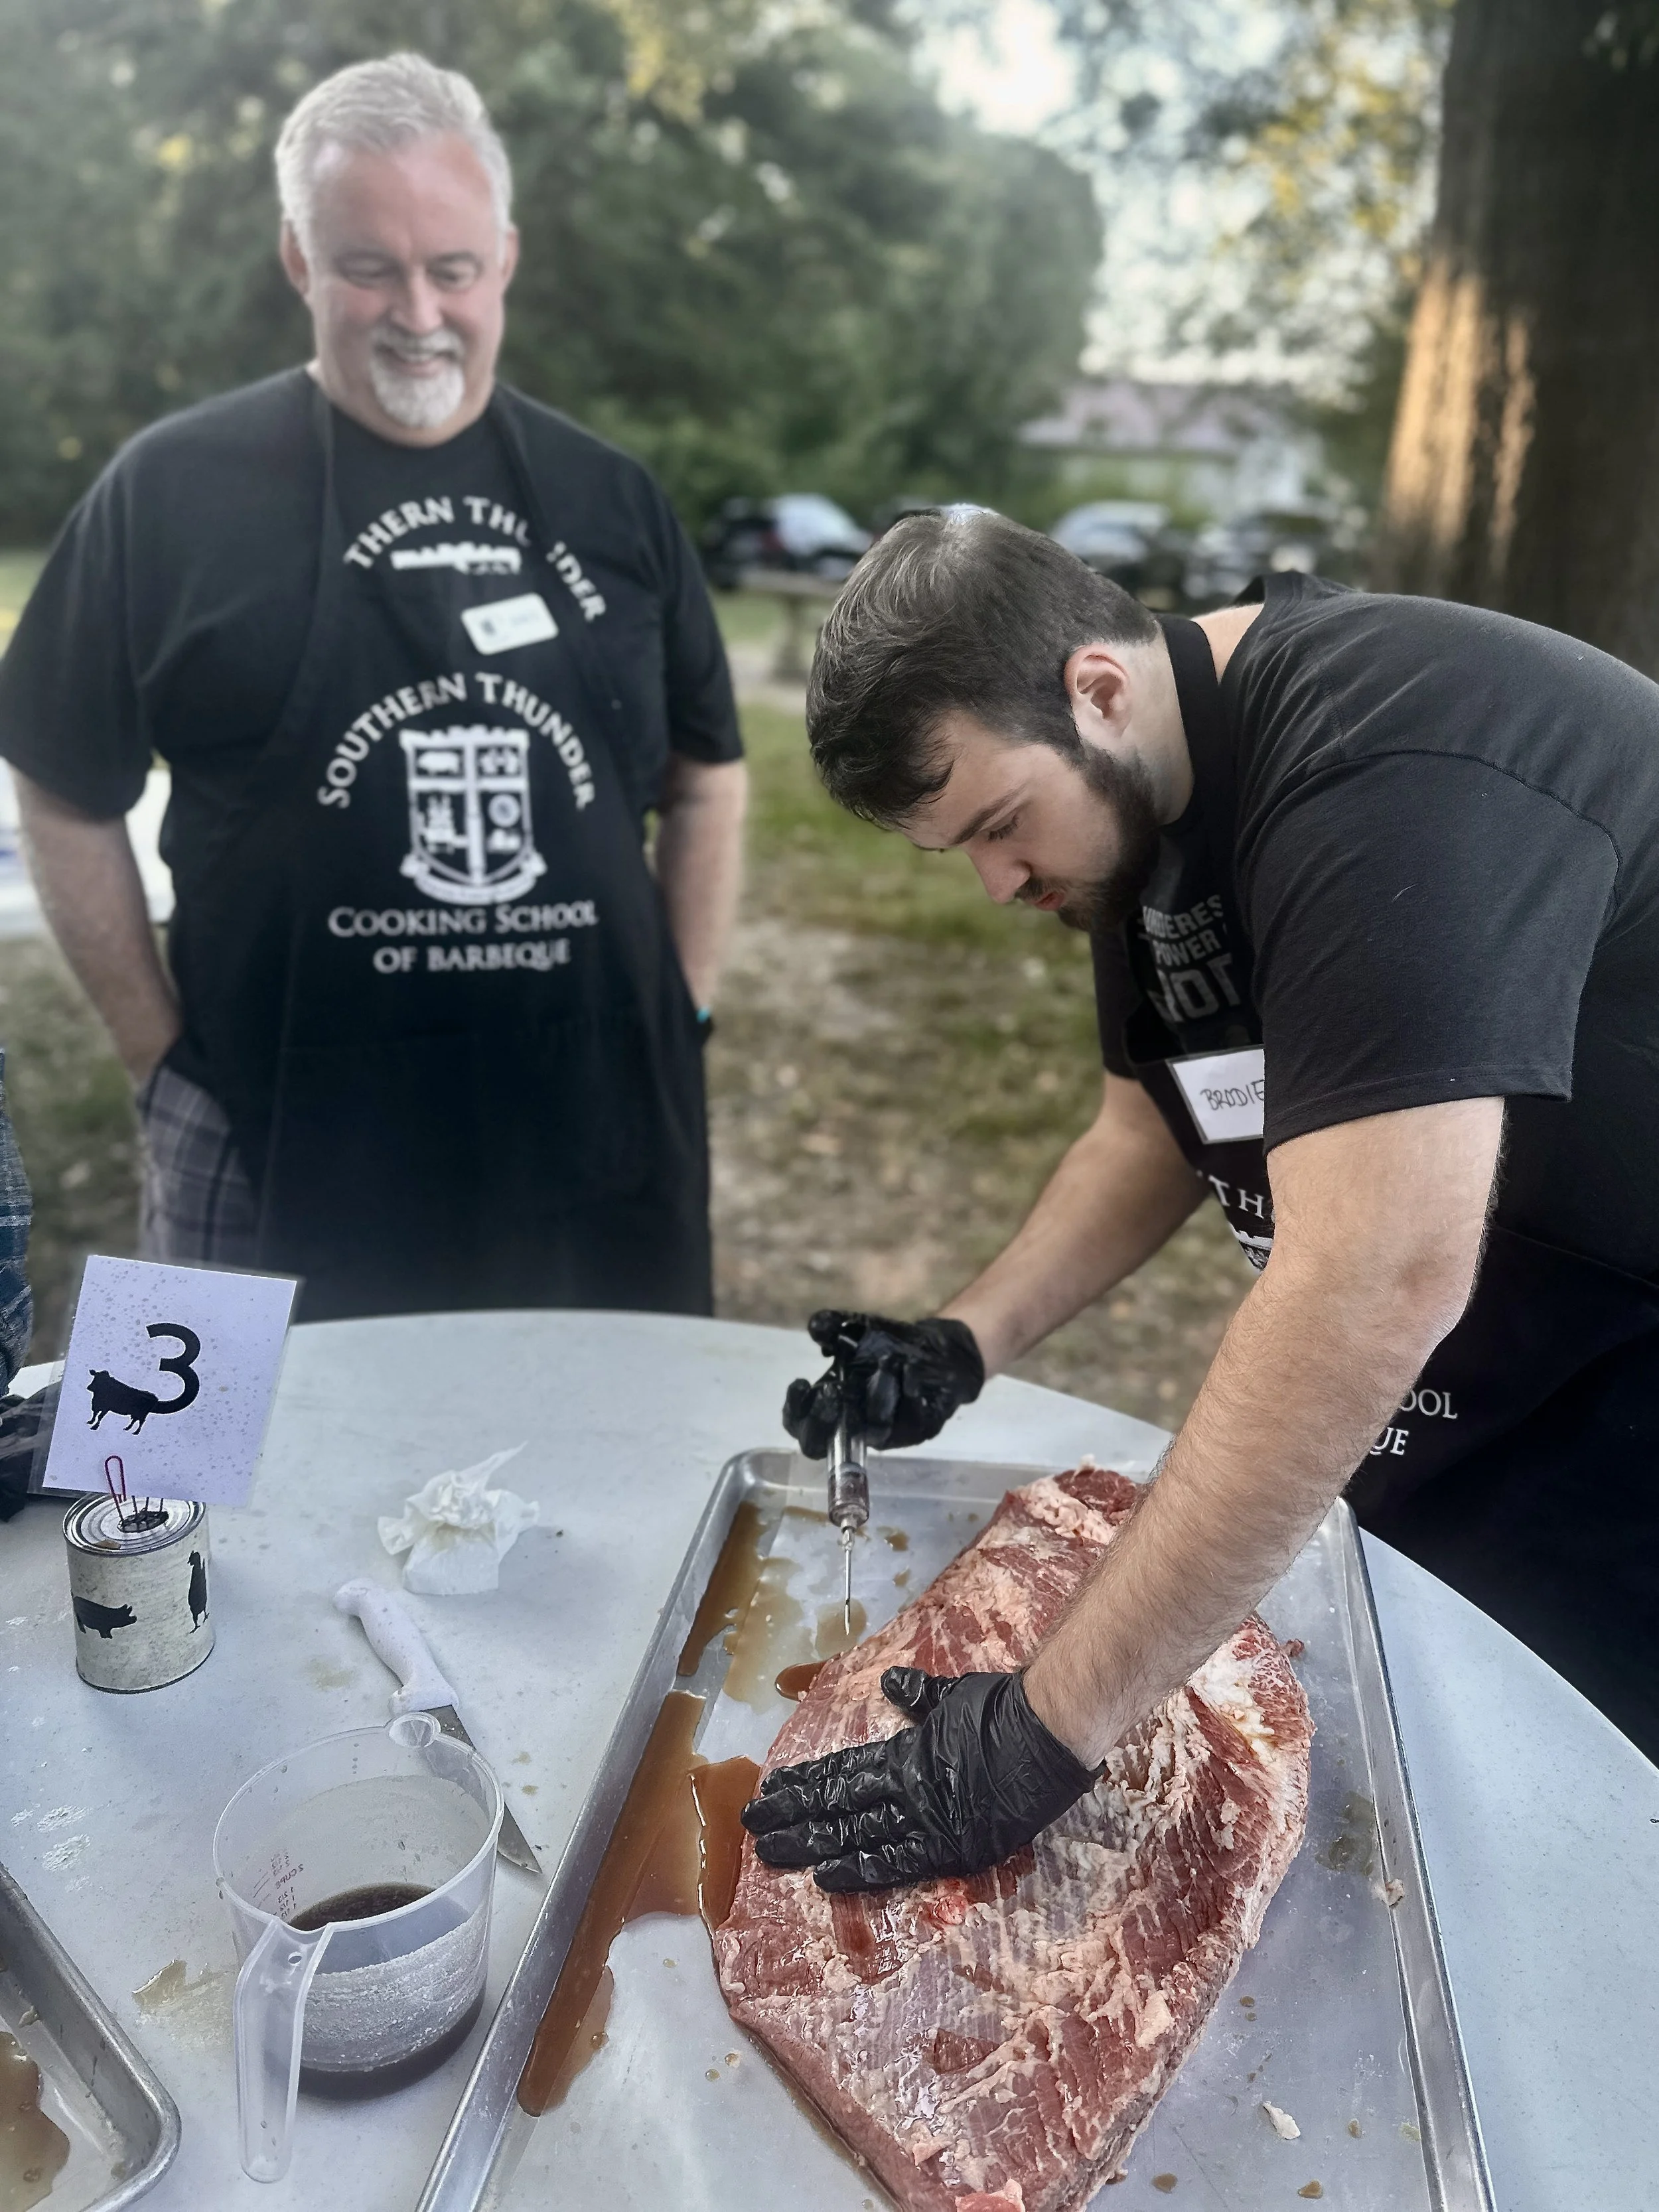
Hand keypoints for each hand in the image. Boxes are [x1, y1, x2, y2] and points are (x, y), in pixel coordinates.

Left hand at [740, 1666, 1097, 1892]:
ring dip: (810, 1843)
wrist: (1047, 1734)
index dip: (803, 1782)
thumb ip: (919, 1695)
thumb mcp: (953, 1695)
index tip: (769, 1790)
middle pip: (837, 1804)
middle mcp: (905, 1787)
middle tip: (751, 1826)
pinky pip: (895, 1863)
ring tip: (771, 1852)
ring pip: (854, 1833)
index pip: (841, 1770)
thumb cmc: (1004, 1710)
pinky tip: (826, 1877)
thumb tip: (893, 1681)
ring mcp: (925, 1819)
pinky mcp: (950, 1847)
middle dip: (792, 1815)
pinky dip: (860, 1870)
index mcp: (905, 1752)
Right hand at [781, 1310, 983, 1459]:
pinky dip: (907, 1392)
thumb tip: (816, 1326)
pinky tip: (909, 1369)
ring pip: (873, 1431)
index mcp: (830, 1404)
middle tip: (834, 1391)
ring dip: (877, 1396)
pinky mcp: (915, 1431)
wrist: (936, 1350)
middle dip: (822, 1421)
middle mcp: (852, 1425)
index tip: (802, 1383)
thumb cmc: (888, 1343)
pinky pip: (909, 1422)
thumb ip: (835, 1326)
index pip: (799, 1423)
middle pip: (820, 1446)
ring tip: (888, 1361)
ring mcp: (883, 1433)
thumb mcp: (858, 1328)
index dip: (794, 1412)